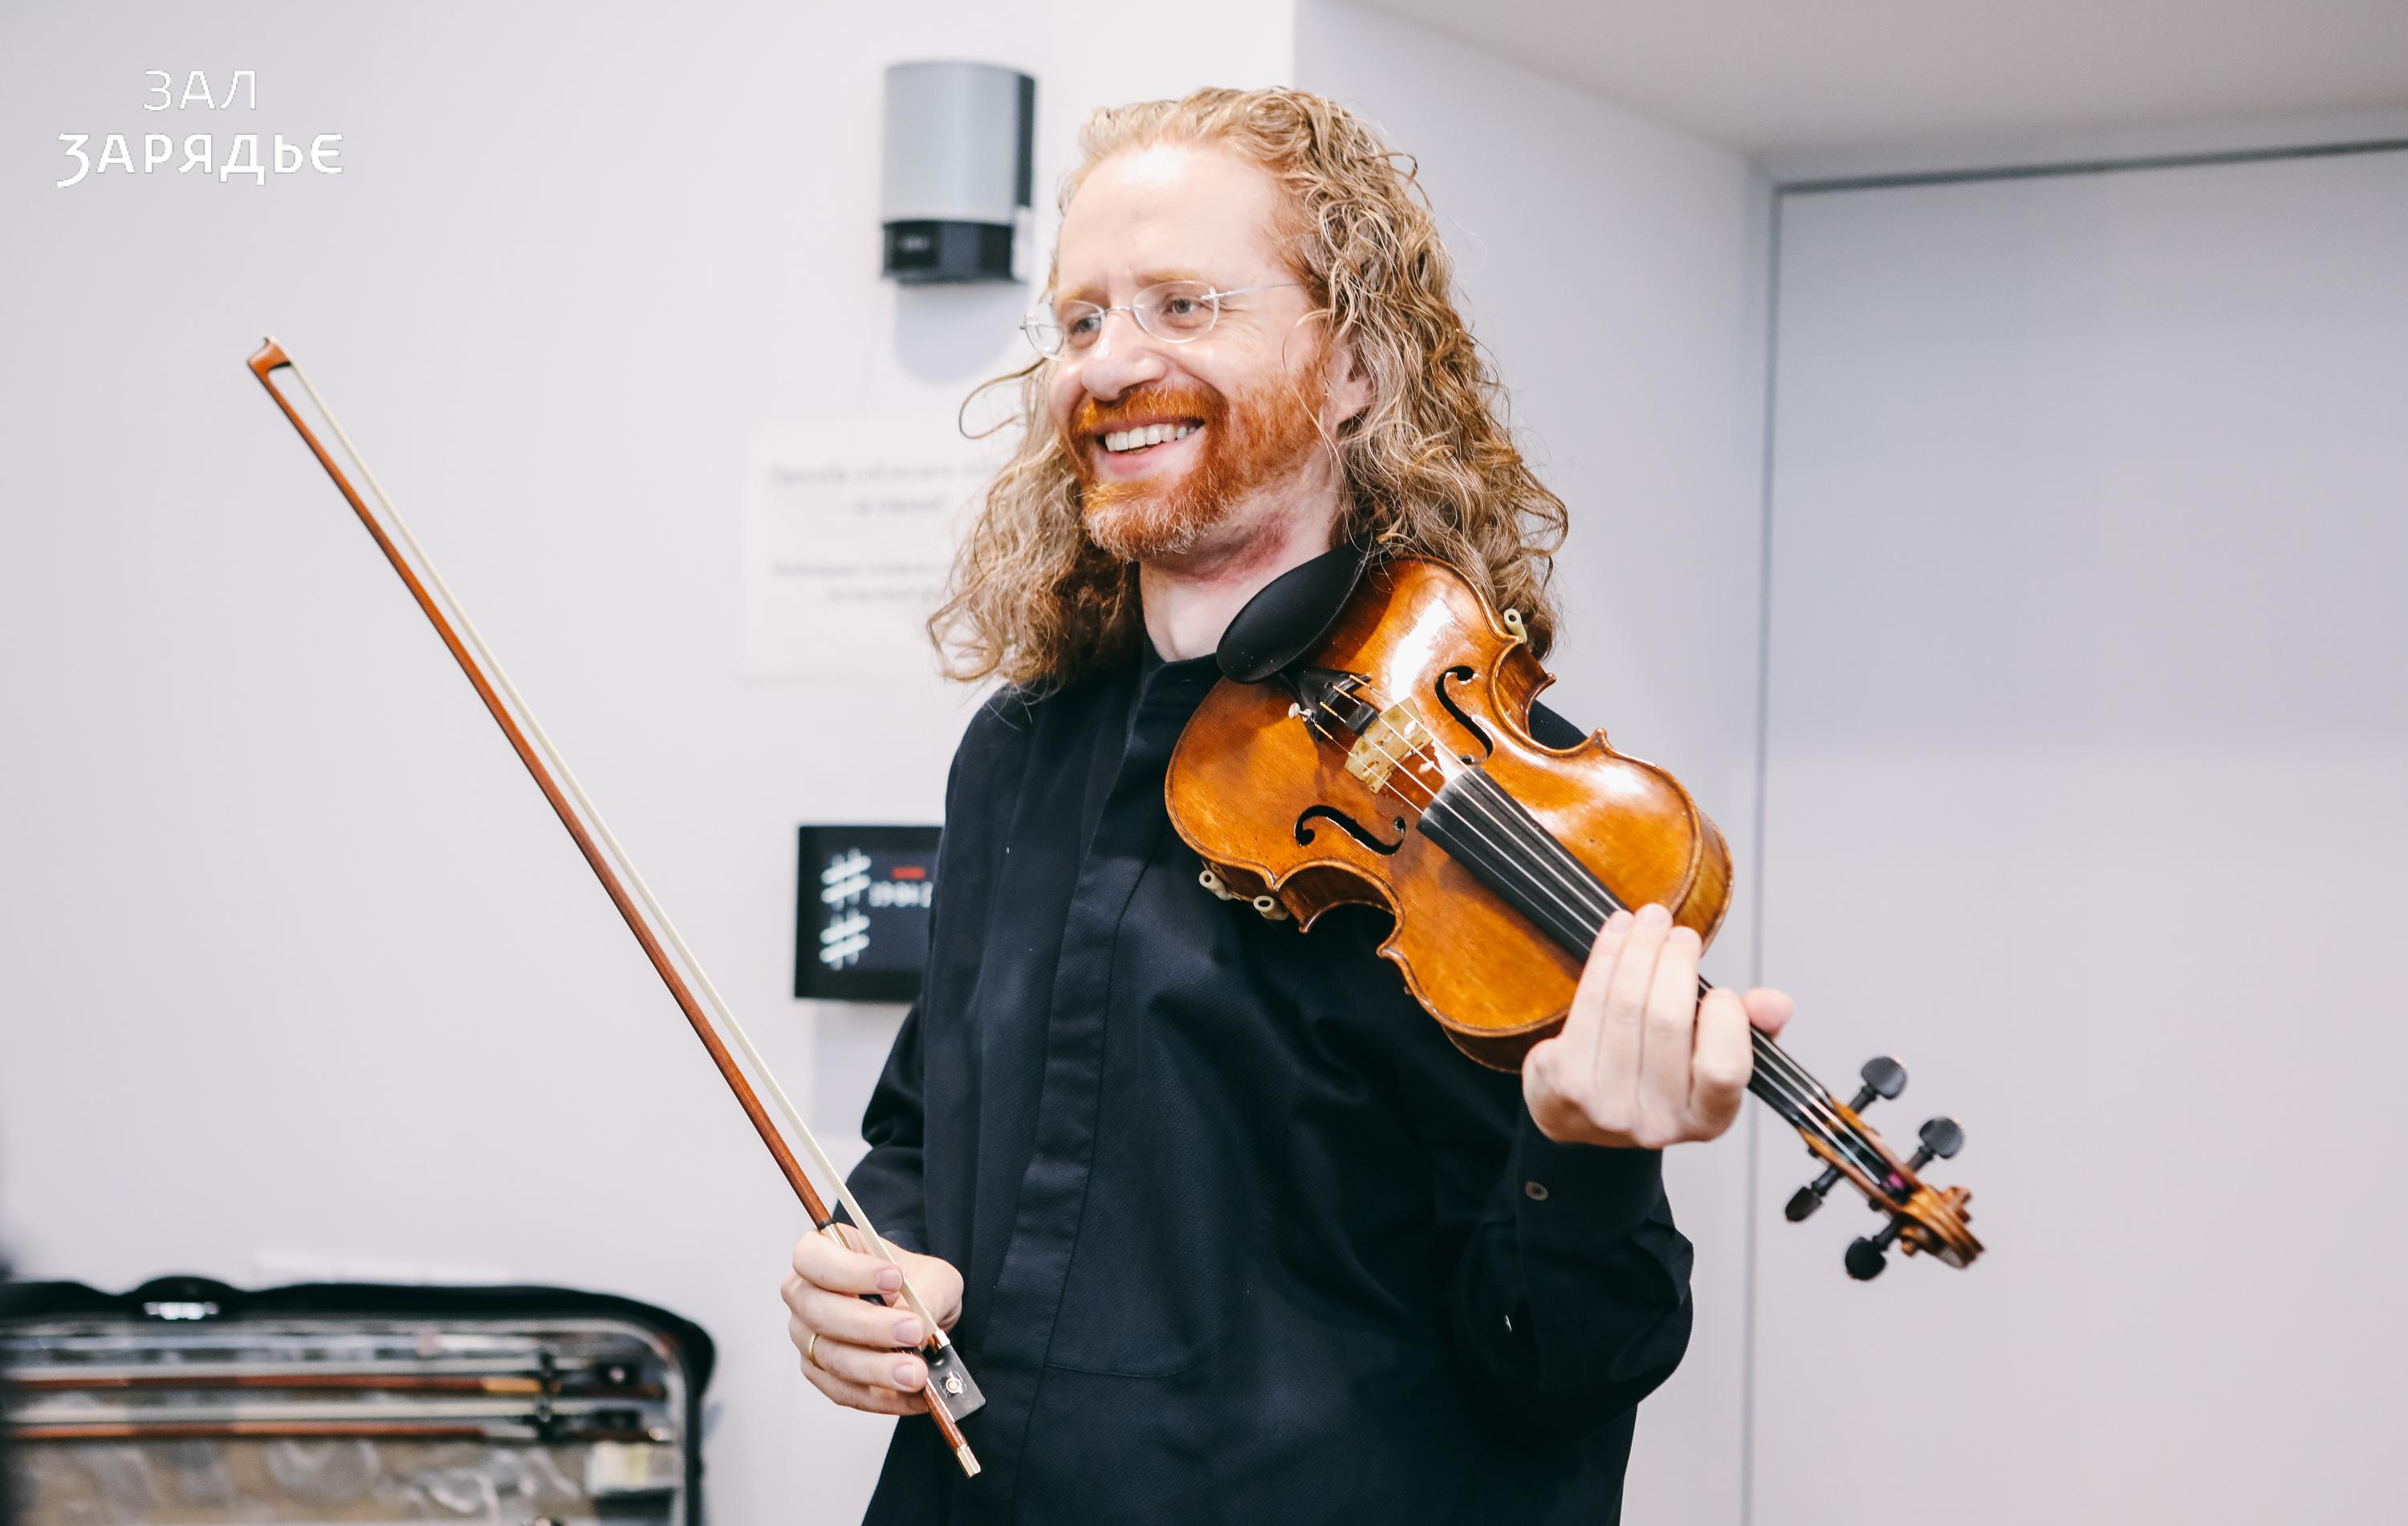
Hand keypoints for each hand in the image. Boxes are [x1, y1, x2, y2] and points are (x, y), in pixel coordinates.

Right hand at [783, 1223, 964, 1416]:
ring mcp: (806, 1337)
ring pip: (831, 1357)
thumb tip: (918, 1327)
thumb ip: (927, 1293)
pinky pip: (843, 1390)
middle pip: (818, 1312)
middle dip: (869, 1325)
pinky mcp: (821, 1373)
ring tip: (917, 1372)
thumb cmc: (915, 1283)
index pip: (811, 1257)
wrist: (920, 1314)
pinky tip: (913, 1395)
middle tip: (913, 1331)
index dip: (846, 1269)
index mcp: (822, 1253)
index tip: (893, 1279)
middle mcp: (804, 1295)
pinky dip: (881, 1396)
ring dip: (877, 1368)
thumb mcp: (933, 1275)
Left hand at [1522, 903, 1792, 1148]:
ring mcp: (1604, 1105)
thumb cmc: (1658, 1075)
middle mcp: (1656, 1123)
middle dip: (1674, 961)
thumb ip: (1750, 1030)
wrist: (1582, 1114)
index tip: (1720, 989)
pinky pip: (1587, 1003)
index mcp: (1706, 1119)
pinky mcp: (1564, 1081)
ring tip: (1649, 920)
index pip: (1724, 1069)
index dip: (1725, 1020)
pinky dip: (1605, 957)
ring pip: (1624, 1004)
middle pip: (1667, 1021)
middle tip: (1678, 930)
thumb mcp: (1713, 1060)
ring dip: (1638, 948)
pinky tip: (1618, 934)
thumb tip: (1775, 1004)